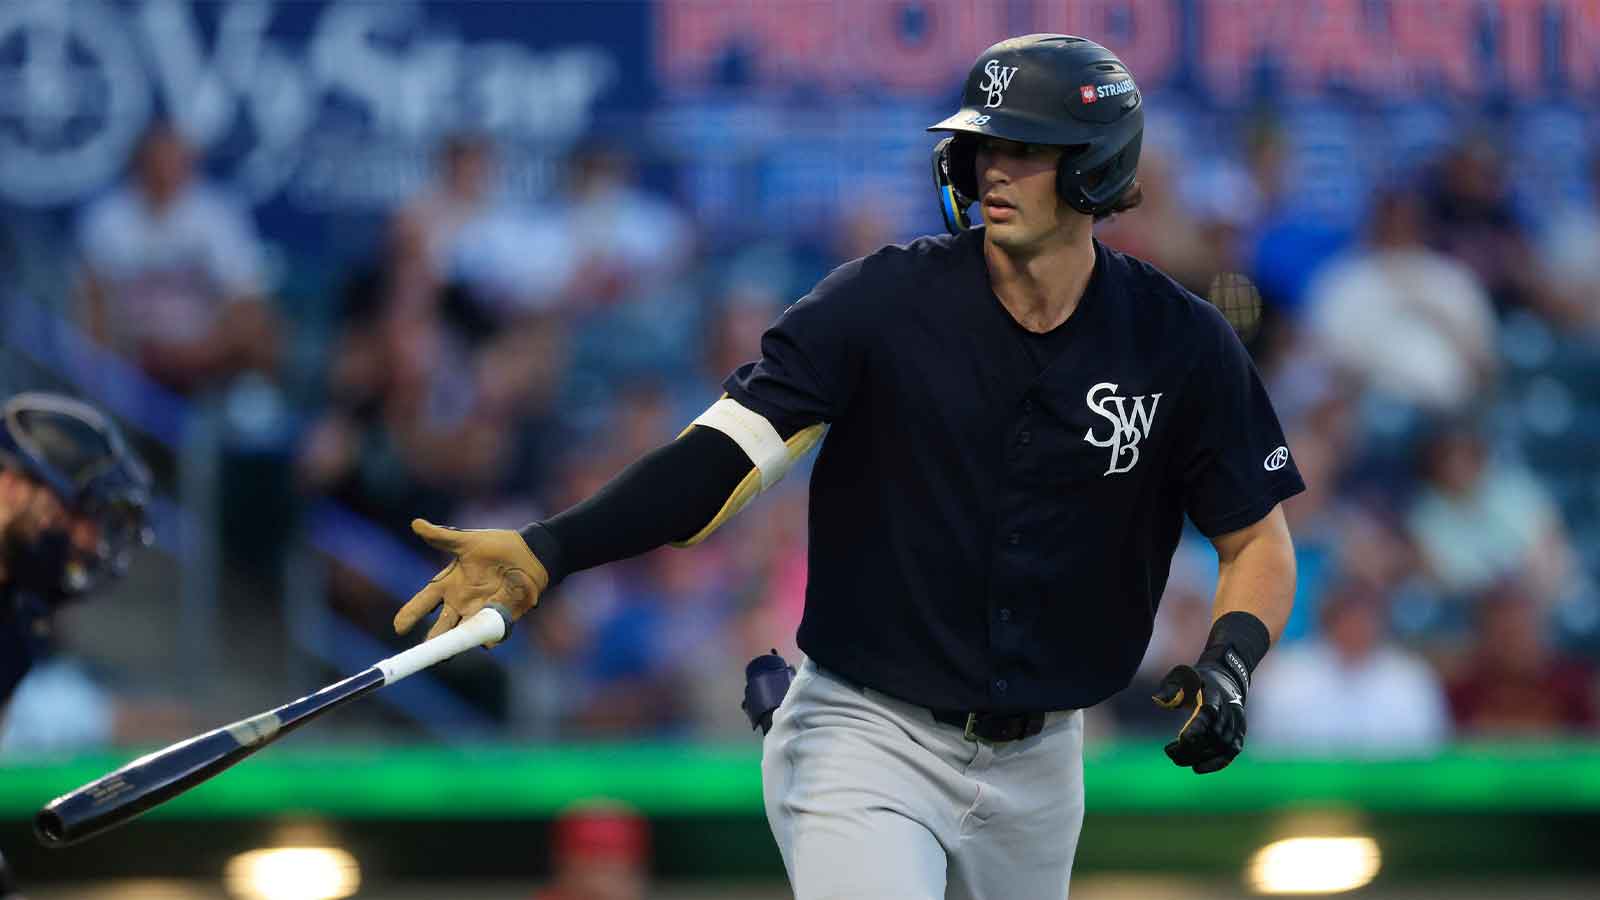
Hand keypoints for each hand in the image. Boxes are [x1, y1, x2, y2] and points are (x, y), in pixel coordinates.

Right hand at [395, 519, 548, 643]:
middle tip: (424, 649)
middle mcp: (460, 603)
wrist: (530, 554)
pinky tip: (485, 642)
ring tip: (446, 655)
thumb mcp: (468, 541)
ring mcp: (479, 612)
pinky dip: (488, 638)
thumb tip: (416, 524)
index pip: (424, 602)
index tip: (398, 628)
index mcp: (449, 585)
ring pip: (462, 633)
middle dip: (433, 638)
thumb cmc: (496, 546)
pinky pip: (491, 632)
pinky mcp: (499, 617)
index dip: (411, 615)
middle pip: (441, 626)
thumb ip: (442, 537)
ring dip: (456, 643)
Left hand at [1151, 663, 1246, 773]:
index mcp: (1216, 693)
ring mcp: (1237, 722)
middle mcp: (1230, 709)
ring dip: (1200, 756)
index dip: (1197, 728)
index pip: (1209, 713)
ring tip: (1177, 759)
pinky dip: (1216, 763)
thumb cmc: (1197, 679)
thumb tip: (1158, 700)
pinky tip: (1198, 768)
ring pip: (1222, 746)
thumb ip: (1171, 688)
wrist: (1226, 677)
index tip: (1182, 740)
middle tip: (1170, 753)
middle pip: (1214, 734)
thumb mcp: (1183, 676)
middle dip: (1192, 747)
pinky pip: (1231, 752)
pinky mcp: (1239, 733)